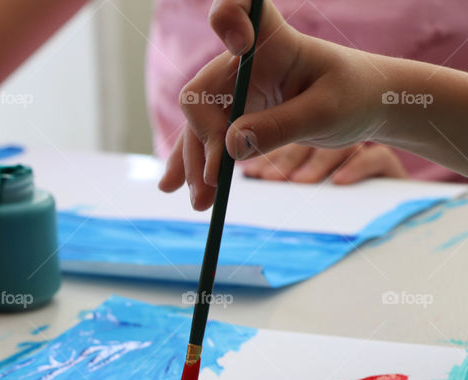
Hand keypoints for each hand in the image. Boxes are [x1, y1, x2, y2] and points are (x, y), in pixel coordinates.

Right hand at [159, 0, 384, 208]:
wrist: (362, 106)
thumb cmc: (353, 96)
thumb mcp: (326, 114)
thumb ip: (281, 127)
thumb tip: (230, 147)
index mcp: (273, 41)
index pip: (239, 7)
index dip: (229, 16)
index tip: (240, 44)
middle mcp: (242, 62)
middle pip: (202, 93)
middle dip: (203, 137)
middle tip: (218, 177)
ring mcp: (232, 91)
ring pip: (197, 125)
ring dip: (195, 163)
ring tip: (200, 202)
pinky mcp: (230, 116)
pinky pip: (203, 140)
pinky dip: (193, 165)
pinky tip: (174, 187)